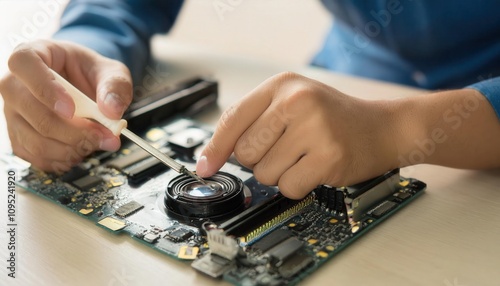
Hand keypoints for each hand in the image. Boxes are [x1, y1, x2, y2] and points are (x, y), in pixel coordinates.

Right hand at [0, 40, 132, 171]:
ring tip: (96, 143)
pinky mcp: (20, 136)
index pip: (24, 63)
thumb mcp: (112, 72)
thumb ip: (115, 86)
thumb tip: (111, 110)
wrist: (86, 89)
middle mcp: (16, 83)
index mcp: (35, 54)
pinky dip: (62, 160)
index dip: (45, 88)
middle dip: (70, 130)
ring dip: (70, 148)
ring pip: (32, 138)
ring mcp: (14, 112)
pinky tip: (81, 151)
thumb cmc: (92, 73)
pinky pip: (34, 155)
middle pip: (28, 108)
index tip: (71, 109)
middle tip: (101, 136)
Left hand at [196, 72, 399, 198]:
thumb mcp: (293, 103)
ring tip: (305, 156)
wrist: (384, 127)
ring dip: (280, 173)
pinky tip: (315, 168)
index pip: (233, 118)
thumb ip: (256, 121)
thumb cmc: (334, 118)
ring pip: (265, 173)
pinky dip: (297, 185)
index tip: (205, 167)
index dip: (215, 147)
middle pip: (246, 152)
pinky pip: (288, 187)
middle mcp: (297, 102)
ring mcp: (314, 129)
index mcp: (283, 85)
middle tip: (286, 150)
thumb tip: (216, 155)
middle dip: (260, 160)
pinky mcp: (328, 158)